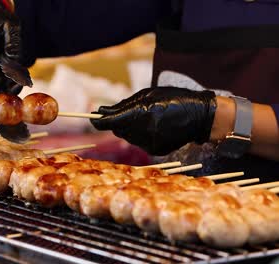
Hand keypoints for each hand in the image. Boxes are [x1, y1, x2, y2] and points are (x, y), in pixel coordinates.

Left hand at [90, 87, 216, 154]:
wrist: (201, 116)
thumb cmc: (173, 98)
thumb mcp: (148, 94)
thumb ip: (124, 104)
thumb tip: (102, 111)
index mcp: (141, 113)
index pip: (110, 122)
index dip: (98, 121)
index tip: (92, 118)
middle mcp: (144, 130)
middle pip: (118, 130)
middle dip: (119, 122)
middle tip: (129, 113)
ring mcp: (150, 143)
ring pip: (128, 137)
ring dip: (131, 128)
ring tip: (148, 118)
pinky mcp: (156, 150)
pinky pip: (140, 143)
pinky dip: (142, 135)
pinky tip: (155, 128)